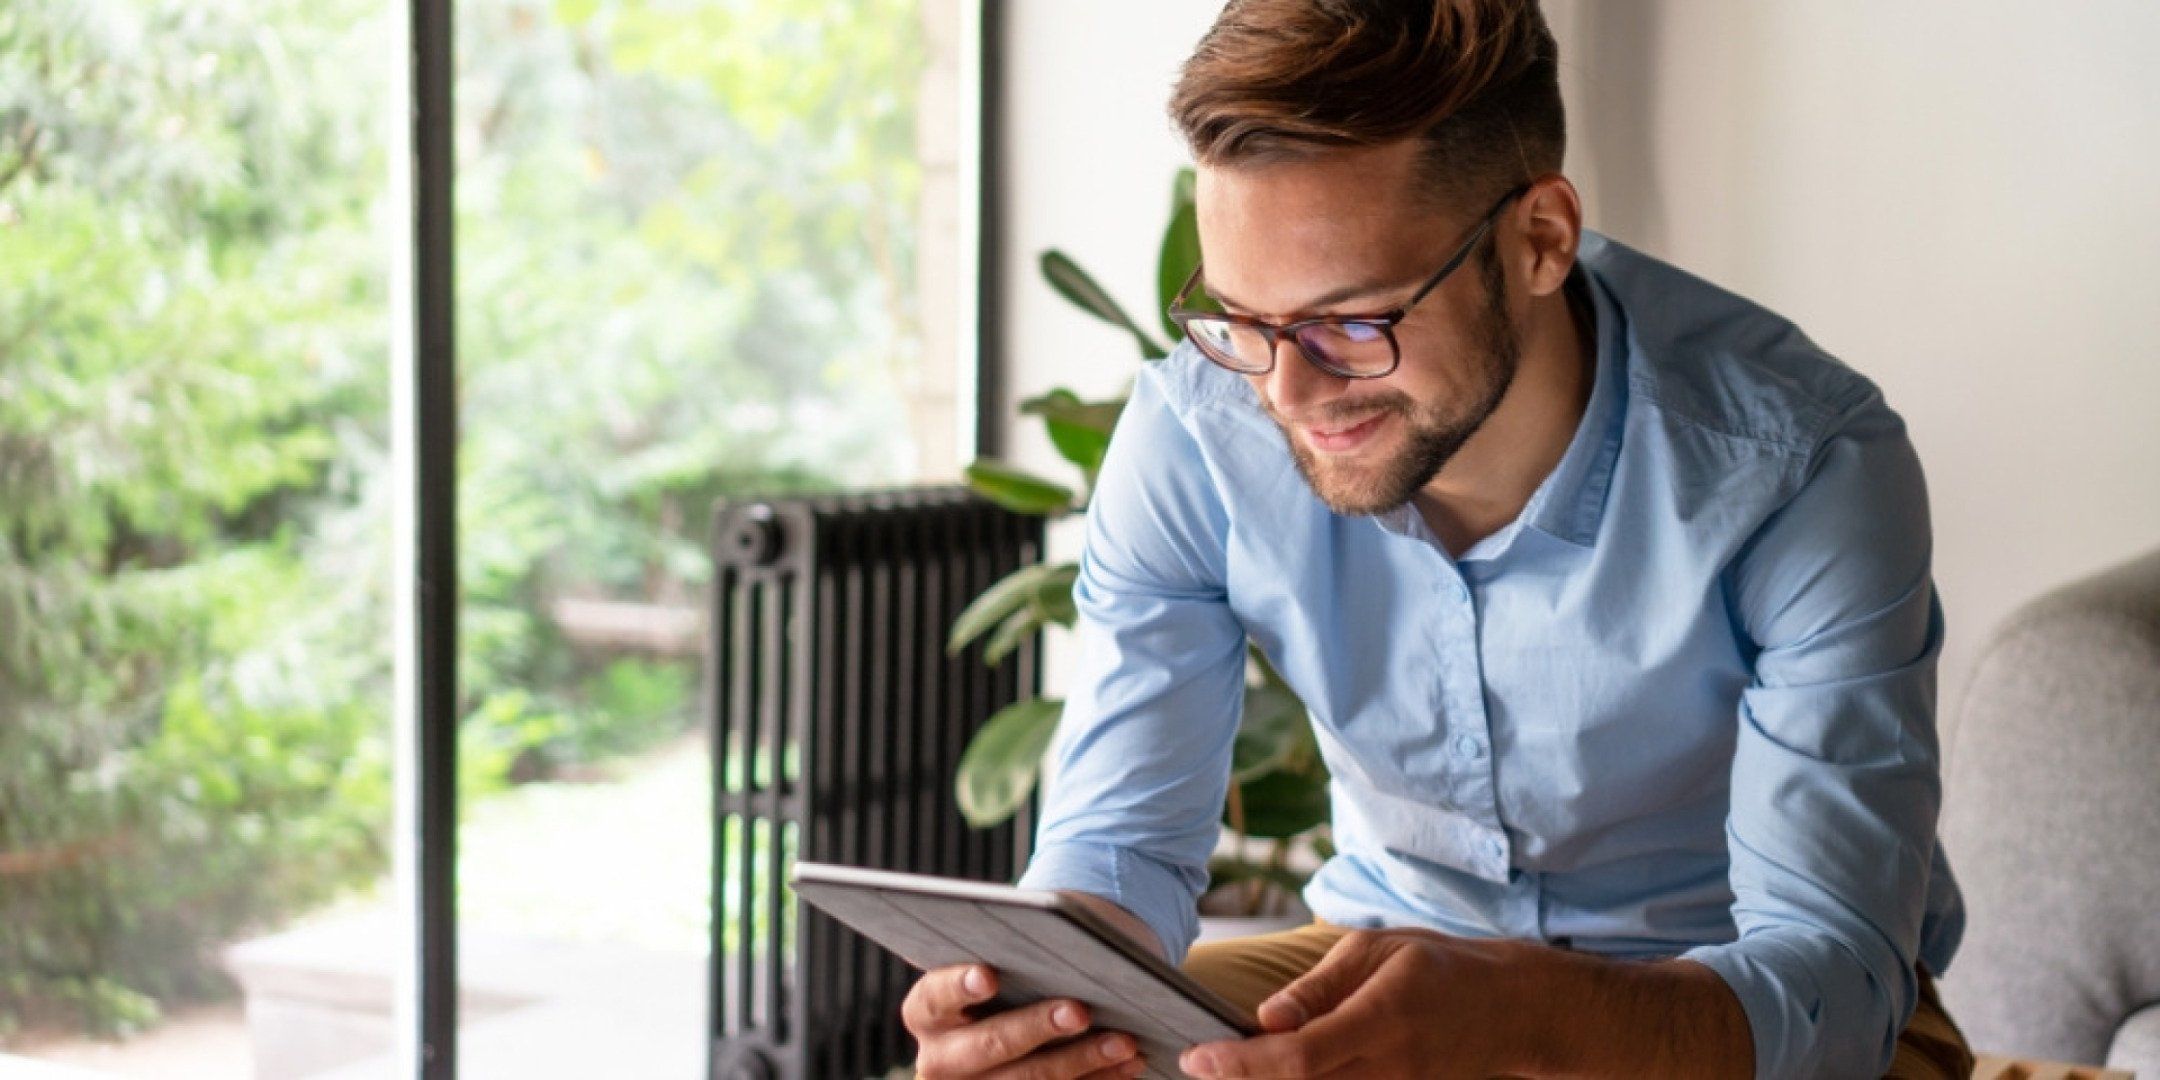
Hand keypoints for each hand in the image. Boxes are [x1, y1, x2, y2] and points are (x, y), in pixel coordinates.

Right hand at [901, 962, 1146, 1079]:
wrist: (1012, 1020)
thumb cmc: (1010, 977)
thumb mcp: (1000, 964)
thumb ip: (1011, 956)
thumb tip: (1063, 945)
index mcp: (926, 1012)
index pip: (934, 997)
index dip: (959, 986)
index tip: (989, 976)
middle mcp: (939, 1059)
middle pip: (988, 1046)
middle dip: (1036, 1027)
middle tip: (1079, 1010)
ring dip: (1082, 1061)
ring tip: (1124, 1041)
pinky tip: (1128, 1064)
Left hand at [1177, 928, 1535, 1078]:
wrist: (1510, 1010)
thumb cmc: (1438, 966)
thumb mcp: (1377, 950)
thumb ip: (1318, 987)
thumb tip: (1265, 1018)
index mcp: (1382, 1018)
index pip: (1299, 1057)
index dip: (1242, 1064)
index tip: (1196, 1057)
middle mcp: (1389, 1068)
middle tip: (1197, 1063)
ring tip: (1228, 1066)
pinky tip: (1272, 1073)